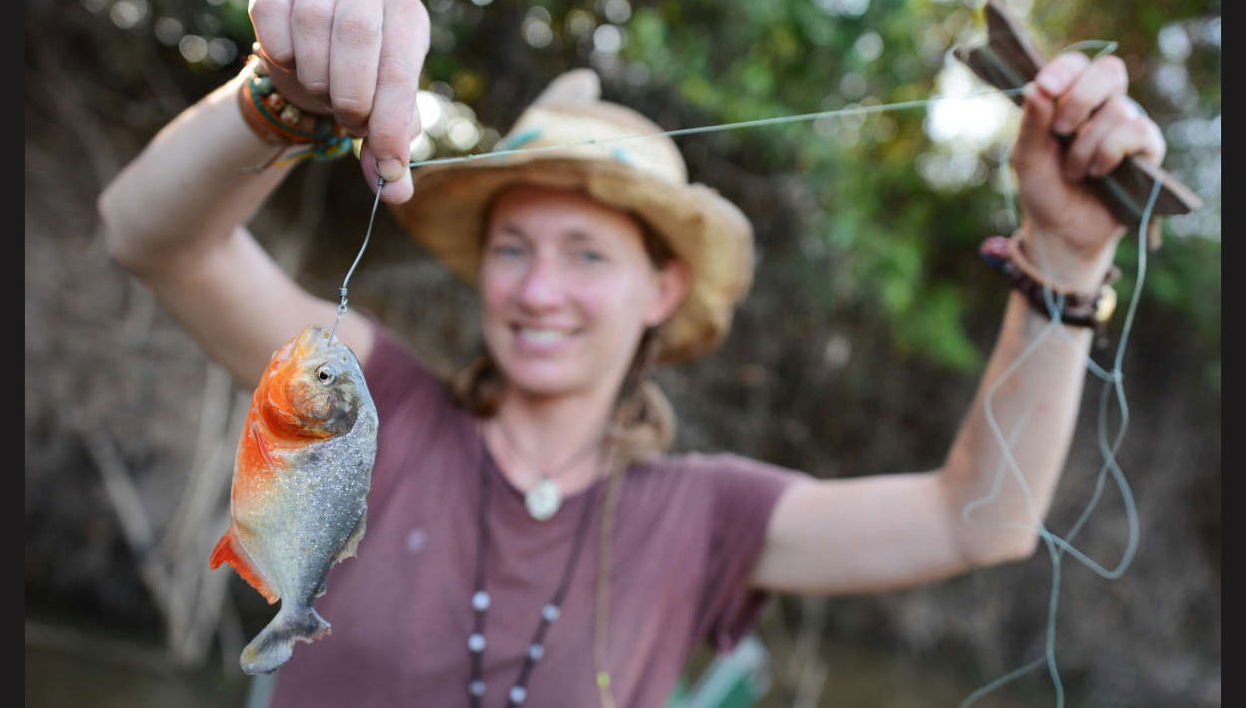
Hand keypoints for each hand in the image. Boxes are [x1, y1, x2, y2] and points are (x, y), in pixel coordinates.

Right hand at [248, 0, 430, 202]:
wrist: (316, 46)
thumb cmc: (362, 76)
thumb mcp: (386, 104)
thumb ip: (390, 145)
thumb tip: (396, 193)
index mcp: (406, 14)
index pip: (398, 71)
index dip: (390, 125)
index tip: (387, 168)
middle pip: (357, 37)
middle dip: (351, 96)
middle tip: (351, 118)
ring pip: (312, 28)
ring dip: (316, 79)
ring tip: (326, 89)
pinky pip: (272, 24)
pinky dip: (282, 57)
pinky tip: (296, 61)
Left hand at [1011, 52, 1166, 288]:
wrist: (1063, 231)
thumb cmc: (1044, 190)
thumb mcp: (1027, 157)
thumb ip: (1032, 123)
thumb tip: (1035, 87)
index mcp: (1070, 101)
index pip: (1077, 65)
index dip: (1065, 69)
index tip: (1046, 87)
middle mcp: (1102, 107)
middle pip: (1109, 71)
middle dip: (1080, 98)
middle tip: (1060, 130)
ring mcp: (1127, 125)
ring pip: (1118, 109)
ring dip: (1086, 145)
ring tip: (1074, 171)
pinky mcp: (1147, 149)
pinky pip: (1136, 132)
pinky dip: (1109, 152)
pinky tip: (1097, 173)